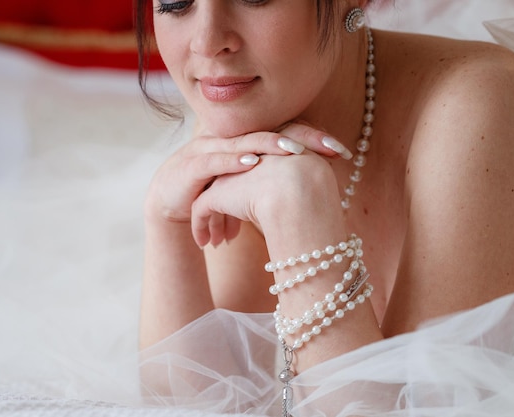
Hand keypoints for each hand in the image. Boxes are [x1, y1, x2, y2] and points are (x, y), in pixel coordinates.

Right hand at [145, 122, 349, 227]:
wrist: (171, 204)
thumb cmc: (214, 194)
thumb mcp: (248, 190)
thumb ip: (274, 186)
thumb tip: (310, 194)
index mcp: (246, 143)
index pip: (284, 134)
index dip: (312, 140)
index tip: (342, 152)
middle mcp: (231, 140)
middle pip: (271, 133)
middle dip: (302, 139)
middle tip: (330, 147)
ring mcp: (211, 149)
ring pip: (244, 142)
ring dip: (269, 145)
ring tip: (294, 150)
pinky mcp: (192, 166)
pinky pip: (215, 160)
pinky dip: (233, 161)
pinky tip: (251, 164)